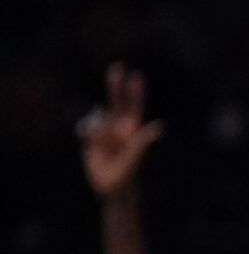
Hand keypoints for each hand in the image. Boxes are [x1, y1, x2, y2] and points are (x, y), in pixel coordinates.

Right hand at [79, 63, 162, 197]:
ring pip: (97, 116)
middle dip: (115, 85)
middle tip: (117, 67)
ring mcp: (105, 131)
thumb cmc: (126, 174)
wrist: (110, 187)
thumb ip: (143, 141)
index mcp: (131, 130)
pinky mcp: (91, 137)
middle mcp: (118, 128)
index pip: (133, 106)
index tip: (136, 75)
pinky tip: (89, 144)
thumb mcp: (134, 157)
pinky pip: (85, 127)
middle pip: (115, 101)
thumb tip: (159, 127)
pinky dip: (85, 132)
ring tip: (101, 146)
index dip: (135, 91)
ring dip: (96, 127)